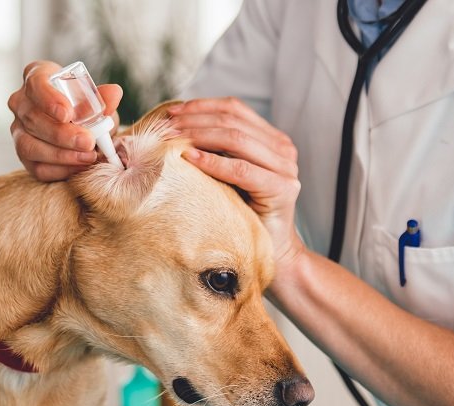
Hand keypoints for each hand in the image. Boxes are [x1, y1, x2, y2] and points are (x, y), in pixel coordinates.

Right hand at [8, 61, 122, 181]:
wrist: (84, 130)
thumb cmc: (86, 108)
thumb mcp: (97, 102)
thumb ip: (103, 99)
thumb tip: (114, 93)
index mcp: (37, 78)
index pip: (36, 84)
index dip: (49, 99)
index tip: (68, 114)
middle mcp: (21, 103)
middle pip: (33, 118)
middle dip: (62, 134)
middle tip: (88, 141)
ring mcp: (18, 130)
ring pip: (29, 145)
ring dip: (61, 155)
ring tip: (88, 156)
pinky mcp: (25, 156)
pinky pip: (36, 166)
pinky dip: (60, 170)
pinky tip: (78, 167)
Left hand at [170, 97, 305, 277]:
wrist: (274, 252)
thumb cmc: (244, 213)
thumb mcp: (229, 174)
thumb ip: (217, 150)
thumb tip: (175, 126)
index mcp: (272, 139)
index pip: (234, 108)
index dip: (201, 106)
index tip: (171, 110)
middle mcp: (283, 148)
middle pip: (233, 120)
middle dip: (195, 120)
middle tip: (167, 125)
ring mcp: (286, 167)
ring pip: (236, 139)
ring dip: (200, 136)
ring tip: (174, 139)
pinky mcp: (283, 189)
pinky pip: (242, 169)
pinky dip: (214, 162)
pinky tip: (191, 158)